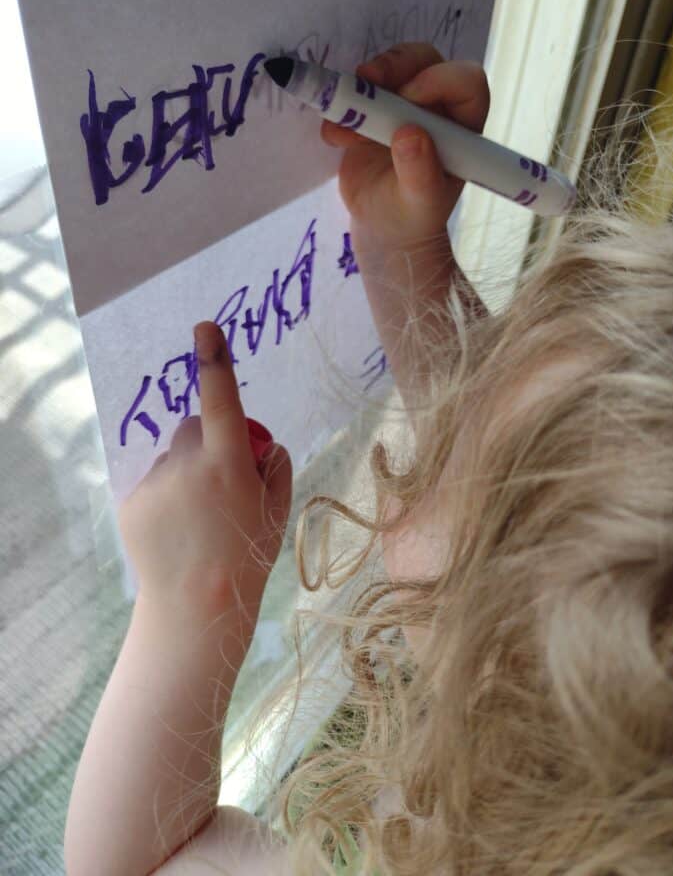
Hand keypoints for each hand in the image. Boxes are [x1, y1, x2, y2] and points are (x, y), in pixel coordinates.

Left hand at [119, 322, 291, 619]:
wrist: (197, 606)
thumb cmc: (248, 556)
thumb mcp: (278, 509)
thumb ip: (274, 465)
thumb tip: (259, 442)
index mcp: (227, 464)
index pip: (221, 400)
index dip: (214, 361)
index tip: (204, 327)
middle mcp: (186, 466)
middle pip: (195, 426)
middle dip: (210, 440)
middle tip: (224, 479)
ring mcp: (155, 484)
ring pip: (174, 456)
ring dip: (187, 470)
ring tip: (198, 515)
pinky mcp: (132, 501)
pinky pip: (154, 480)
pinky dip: (167, 493)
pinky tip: (177, 527)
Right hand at [321, 42, 489, 252]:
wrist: (382, 226)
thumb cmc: (413, 215)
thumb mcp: (421, 202)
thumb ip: (420, 172)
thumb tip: (409, 133)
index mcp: (462, 125)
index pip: (466, 82)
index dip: (441, 79)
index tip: (410, 98)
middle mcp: (436, 105)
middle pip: (424, 60)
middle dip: (395, 65)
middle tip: (367, 78)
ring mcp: (402, 104)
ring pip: (389, 67)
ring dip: (362, 84)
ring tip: (341, 122)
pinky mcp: (371, 109)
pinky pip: (355, 90)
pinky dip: (339, 106)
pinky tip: (335, 138)